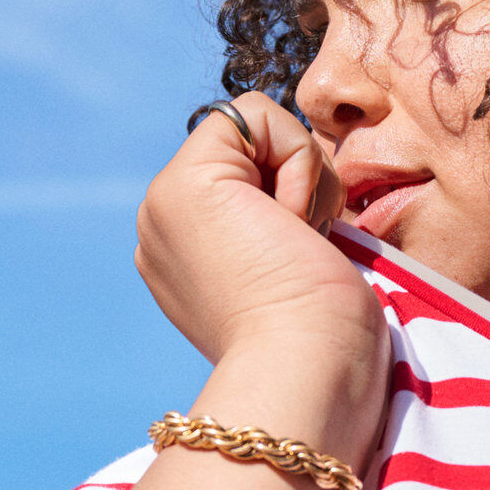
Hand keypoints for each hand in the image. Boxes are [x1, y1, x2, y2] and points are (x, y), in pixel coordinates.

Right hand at [135, 94, 386, 376]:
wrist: (311, 374)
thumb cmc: (327, 347)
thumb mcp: (298, 275)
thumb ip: (278, 230)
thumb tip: (298, 209)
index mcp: (186, 257)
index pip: (250, 176)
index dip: (298, 196)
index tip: (302, 260)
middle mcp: (162, 229)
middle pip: (253, 148)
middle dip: (300, 184)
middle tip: (302, 253)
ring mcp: (164, 206)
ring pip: (258, 127)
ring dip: (304, 178)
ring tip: (298, 245)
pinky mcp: (185, 183)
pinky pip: (260, 115)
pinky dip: (301, 162)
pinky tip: (295, 226)